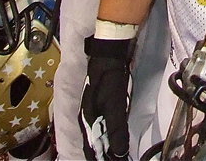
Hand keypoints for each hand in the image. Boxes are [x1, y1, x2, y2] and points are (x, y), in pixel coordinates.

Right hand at [80, 36, 134, 160]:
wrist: (108, 53)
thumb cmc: (110, 78)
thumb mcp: (114, 104)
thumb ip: (116, 128)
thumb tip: (119, 153)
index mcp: (86, 120)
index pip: (91, 150)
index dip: (98, 160)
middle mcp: (86, 119)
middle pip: (93, 146)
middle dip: (101, 156)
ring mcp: (92, 112)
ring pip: (97, 138)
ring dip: (104, 150)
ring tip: (113, 157)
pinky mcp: (99, 106)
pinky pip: (101, 129)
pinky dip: (107, 139)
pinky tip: (111, 142)